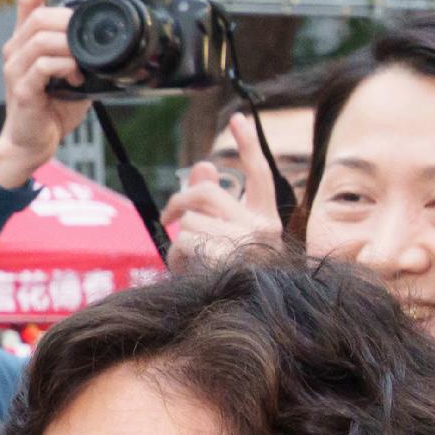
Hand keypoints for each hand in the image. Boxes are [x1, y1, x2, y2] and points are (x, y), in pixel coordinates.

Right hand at [0, 0, 84, 187]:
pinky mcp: (21, 88)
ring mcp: (15, 68)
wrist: (32, 142)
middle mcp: (15, 50)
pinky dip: (65, 67)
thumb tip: (109, 40)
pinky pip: (44, 65)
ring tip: (81, 63)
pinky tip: (75, 78)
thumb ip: (82, 53)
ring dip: (69, 46)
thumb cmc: (51, 109)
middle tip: (86, 39)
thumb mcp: (71, 73)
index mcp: (26, 41)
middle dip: (69, 21)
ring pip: (42, 38)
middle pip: (40, 15)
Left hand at [160, 113, 289, 265]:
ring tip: (191, 262)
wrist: (236, 317)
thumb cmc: (225, 278)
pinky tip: (189, 271)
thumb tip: (204, 165)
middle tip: (168, 217)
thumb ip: (212, 201)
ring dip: (179, 241)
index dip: (248, 144)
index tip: (238, 118)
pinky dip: (176, 257)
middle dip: (179, 201)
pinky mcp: (225, 252)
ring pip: (191, 220)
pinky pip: (183, 241)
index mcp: (266, 219)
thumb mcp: (218, 236)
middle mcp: (262, 226)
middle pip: (207, 193)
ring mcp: (245, 239)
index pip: (260, 173)